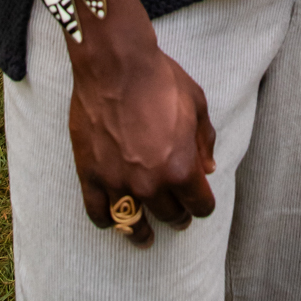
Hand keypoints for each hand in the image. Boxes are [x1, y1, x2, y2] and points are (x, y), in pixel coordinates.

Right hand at [68, 27, 216, 244]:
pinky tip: (115, 220)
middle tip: (176, 213)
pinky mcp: (91, 175)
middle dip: (177, 214)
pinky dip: (108, 221)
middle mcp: (150, 183)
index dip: (203, 204)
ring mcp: (118, 182)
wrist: (115, 63)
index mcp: (181, 167)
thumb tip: (208, 167)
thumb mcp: (197, 103)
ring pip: (133, 223)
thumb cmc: (159, 78)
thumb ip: (204, 140)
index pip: (200, 205)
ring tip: (145, 236)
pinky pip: (98, 213)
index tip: (200, 202)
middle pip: (169, 215)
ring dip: (142, 231)